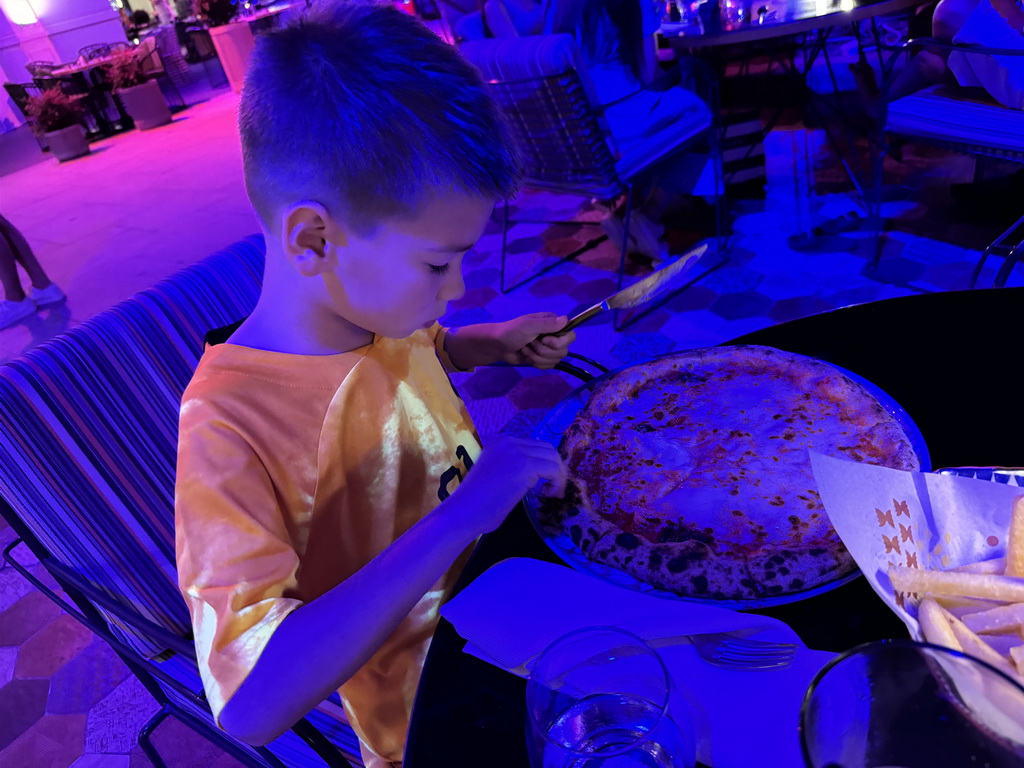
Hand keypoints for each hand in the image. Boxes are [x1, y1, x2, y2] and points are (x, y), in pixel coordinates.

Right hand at [452, 436, 566, 534]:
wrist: (464, 511)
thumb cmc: (475, 503)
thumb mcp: (494, 475)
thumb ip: (511, 467)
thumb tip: (534, 474)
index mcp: (498, 441)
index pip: (533, 445)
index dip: (544, 462)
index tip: (545, 481)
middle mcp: (508, 441)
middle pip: (546, 448)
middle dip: (555, 467)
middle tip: (553, 487)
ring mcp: (516, 451)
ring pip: (552, 457)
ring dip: (558, 475)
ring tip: (553, 493)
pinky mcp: (524, 465)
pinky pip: (553, 470)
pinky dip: (558, 482)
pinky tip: (549, 495)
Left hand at [494, 313, 575, 368]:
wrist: (498, 346)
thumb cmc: (511, 332)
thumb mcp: (528, 326)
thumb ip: (547, 324)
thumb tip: (566, 319)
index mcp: (553, 324)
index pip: (570, 336)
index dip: (559, 342)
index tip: (545, 340)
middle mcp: (554, 335)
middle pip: (563, 351)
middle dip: (544, 351)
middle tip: (530, 344)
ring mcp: (549, 348)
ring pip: (555, 360)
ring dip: (537, 357)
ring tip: (526, 349)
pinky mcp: (543, 358)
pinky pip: (549, 366)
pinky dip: (536, 363)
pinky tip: (527, 356)